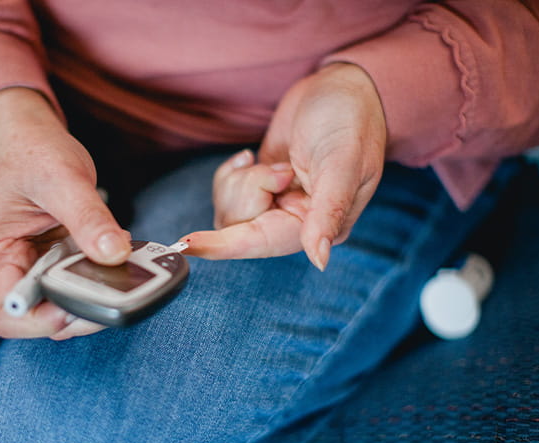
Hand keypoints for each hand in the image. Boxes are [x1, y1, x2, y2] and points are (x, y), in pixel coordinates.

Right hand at [0, 87, 130, 338]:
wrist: (29, 135)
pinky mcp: (53, 265)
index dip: (43, 321)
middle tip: (116, 291)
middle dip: (78, 312)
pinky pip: (76, 286)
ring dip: (93, 298)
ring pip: (62, 308)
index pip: (8, 313)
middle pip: (39, 319)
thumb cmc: (31, 151)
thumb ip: (88, 217)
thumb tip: (115, 254)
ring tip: (120, 275)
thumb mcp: (62, 177)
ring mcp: (31, 270)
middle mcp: (8, 270)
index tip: (79, 302)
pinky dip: (98, 282)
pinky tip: (117, 264)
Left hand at [184, 63, 386, 269]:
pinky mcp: (260, 189)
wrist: (341, 86)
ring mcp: (276, 205)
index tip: (187, 245)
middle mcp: (296, 223)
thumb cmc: (351, 121)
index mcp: (321, 226)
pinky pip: (226, 194)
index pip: (263, 243)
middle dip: (249, 190)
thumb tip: (320, 260)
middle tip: (282, 168)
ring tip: (273, 161)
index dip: (224, 246)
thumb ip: (329, 212)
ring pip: (229, 211)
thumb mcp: (342, 163)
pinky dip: (232, 173)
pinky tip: (252, 156)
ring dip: (241, 181)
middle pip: (239, 226)